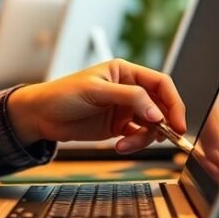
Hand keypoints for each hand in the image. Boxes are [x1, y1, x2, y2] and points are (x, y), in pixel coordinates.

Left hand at [8, 58, 185, 154]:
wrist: (42, 116)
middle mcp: (128, 89)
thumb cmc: (63, 94)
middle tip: (165, 137)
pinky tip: (120, 145)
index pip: (160, 83)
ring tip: (126, 143)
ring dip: (144, 137)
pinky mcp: (118, 126)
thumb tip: (158, 113)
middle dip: (164, 122)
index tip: (176, 122)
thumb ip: (129, 98)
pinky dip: (134, 143)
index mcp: (124, 72)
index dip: (173, 101)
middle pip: (160, 105)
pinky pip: (137, 136)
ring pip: (151, 124)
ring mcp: (124, 109)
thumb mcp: (96, 91)